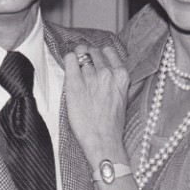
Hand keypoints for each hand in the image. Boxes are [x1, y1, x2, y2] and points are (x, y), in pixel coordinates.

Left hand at [64, 44, 129, 167]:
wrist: (102, 140)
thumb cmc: (111, 122)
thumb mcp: (121, 95)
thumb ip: (115, 79)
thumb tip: (103, 67)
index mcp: (122, 75)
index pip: (108, 51)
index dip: (99, 54)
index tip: (94, 60)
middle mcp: (107, 72)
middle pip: (93, 50)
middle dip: (87, 55)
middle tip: (83, 65)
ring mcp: (91, 76)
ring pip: (81, 52)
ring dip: (77, 58)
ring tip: (75, 67)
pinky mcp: (75, 83)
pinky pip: (69, 59)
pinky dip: (68, 60)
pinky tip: (68, 66)